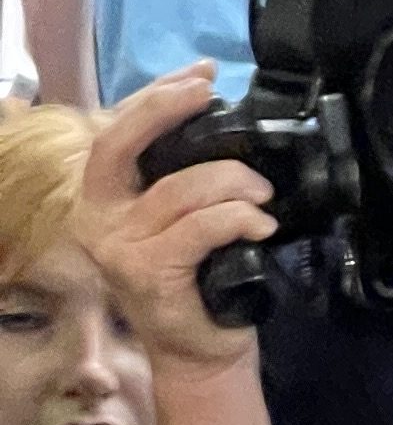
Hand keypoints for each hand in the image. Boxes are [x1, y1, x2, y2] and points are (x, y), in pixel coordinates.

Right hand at [77, 70, 276, 377]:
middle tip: (209, 95)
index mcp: (105, 197)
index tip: (201, 75)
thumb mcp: (185, 214)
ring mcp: (120, 248)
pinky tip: (260, 226)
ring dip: (232, 182)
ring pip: (179, 189)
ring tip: (262, 196)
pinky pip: (199, 227)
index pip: (117, 130)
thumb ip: (185, 172)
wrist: (200, 349)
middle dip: (165, 109)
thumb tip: (220, 118)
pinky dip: (238, 218)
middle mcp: (98, 219)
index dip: (157, 95)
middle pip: (119, 145)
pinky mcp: (148, 273)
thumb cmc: (199, 278)